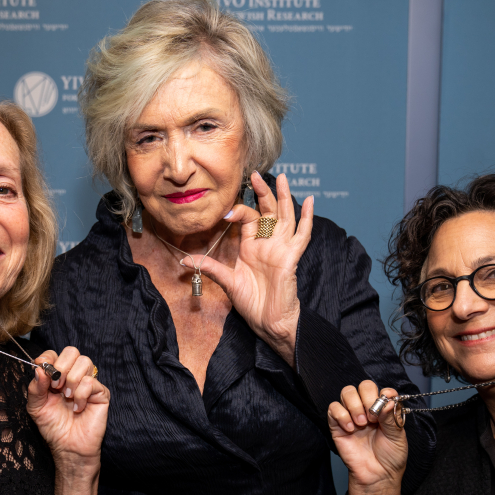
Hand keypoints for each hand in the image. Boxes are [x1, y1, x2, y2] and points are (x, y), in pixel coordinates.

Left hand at [26, 347, 108, 473]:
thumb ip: (35, 387)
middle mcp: (73, 376)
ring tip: (67, 397)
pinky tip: (77, 408)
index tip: (42, 369)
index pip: (55, 354)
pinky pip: (91, 382)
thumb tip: (39, 369)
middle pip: (72, 351)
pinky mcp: (101, 393)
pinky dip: (81, 395)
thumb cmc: (53, 427)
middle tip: (56, 387)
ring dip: (72, 380)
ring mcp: (88, 383)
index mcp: (57, 376)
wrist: (67, 447)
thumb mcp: (36, 406)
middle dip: (61, 367)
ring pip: (84, 362)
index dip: (48, 358)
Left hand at [197, 171, 313, 364]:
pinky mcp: (291, 257)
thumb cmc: (252, 303)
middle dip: (263, 192)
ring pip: (285, 217)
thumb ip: (210, 268)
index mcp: (252, 247)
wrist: (268, 321)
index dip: (238, 211)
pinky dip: (306, 218)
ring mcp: (281, 249)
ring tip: (281, 178)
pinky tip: (309, 202)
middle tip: (255, 174)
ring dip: (284, 198)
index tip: (225, 211)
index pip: (248, 219)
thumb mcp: (227, 282)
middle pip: (268, 211)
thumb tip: (185, 262)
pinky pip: (301, 235)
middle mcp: (268, 244)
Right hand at [328, 380, 406, 489]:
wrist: (377, 476)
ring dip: (354, 405)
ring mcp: (352, 415)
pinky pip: (333, 408)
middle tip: (372, 417)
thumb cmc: (390, 457)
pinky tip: (350, 429)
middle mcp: (367, 409)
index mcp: (384, 410)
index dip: (383, 394)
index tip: (385, 408)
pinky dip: (341, 415)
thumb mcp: (397, 437)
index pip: (382, 389)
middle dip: (367, 398)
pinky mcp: (337, 425)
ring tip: (362, 424)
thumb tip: (387, 400)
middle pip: (363, 386)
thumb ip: (391, 417)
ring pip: (347, 392)